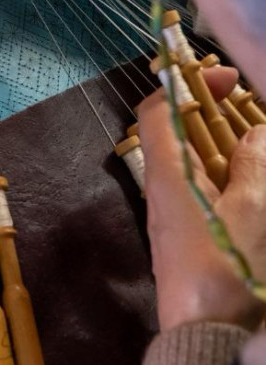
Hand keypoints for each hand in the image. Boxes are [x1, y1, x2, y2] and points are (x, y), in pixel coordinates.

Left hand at [138, 67, 265, 330]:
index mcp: (166, 174)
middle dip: (204, 109)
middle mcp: (159, 187)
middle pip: (171, 131)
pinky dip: (219, 170)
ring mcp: (168, 212)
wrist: (206, 337)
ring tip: (251, 133)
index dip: (184, 85)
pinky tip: (245, 175)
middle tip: (241, 100)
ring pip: (185, 159)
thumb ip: (254, 166)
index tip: (222, 76)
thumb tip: (259, 130)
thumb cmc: (227, 271)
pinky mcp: (182, 234)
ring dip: (215, 139)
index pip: (156, 111)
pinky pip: (195, 186)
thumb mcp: (251, 213)